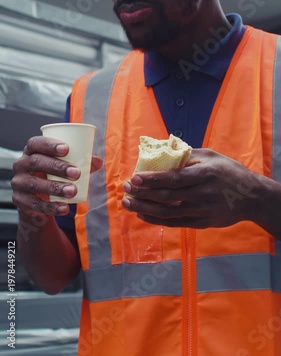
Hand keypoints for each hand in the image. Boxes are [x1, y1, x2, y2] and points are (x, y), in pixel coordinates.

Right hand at [12, 136, 102, 215]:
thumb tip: (98, 161)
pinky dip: (51, 207)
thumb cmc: (53, 174)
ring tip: (73, 191)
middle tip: (76, 173)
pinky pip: (34, 204)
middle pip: (36, 162)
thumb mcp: (64, 165)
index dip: (49, 144)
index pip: (35, 143)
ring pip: (35, 184)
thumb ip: (81, 162)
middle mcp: (21, 164)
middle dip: (57, 167)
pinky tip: (65, 208)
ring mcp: (18, 183)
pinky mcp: (19, 200)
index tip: (67, 149)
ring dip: (55, 187)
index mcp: (31, 151)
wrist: (37, 197)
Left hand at [122, 148, 260, 228]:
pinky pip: (175, 223)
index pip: (174, 179)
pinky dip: (157, 219)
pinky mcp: (201, 223)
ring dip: (145, 208)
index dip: (152, 180)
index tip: (134, 178)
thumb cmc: (229, 171)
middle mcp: (202, 194)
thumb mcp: (212, 156)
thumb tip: (162, 154)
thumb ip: (188, 156)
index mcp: (204, 174)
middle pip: (167, 197)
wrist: (250, 197)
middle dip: (143, 194)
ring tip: (128, 203)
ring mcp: (202, 211)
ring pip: (168, 212)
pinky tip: (143, 214)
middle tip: (126, 189)